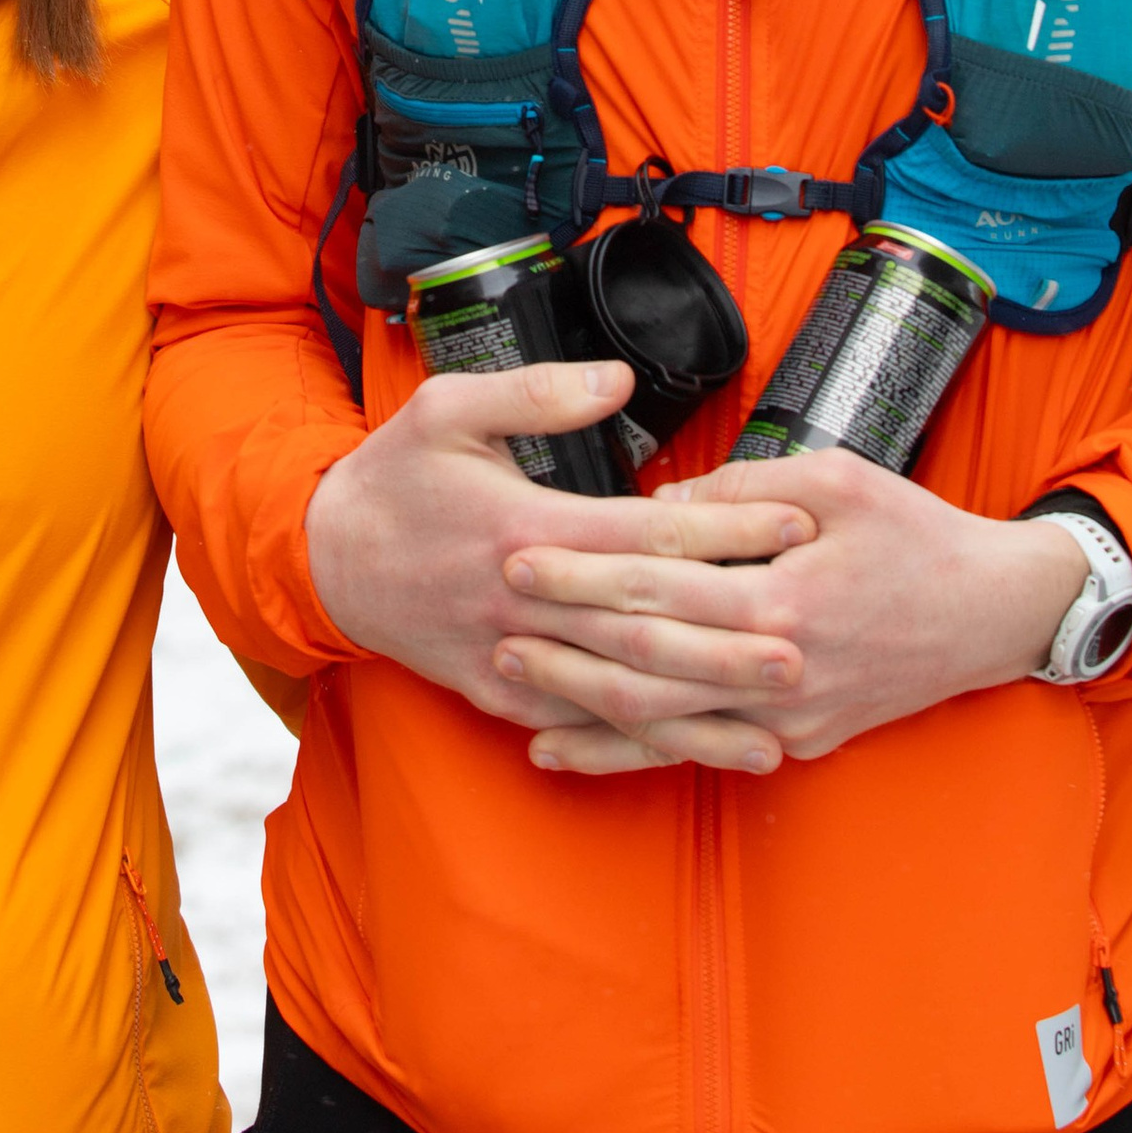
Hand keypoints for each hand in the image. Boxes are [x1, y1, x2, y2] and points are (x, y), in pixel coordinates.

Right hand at [305, 359, 811, 744]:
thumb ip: (538, 392)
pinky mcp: (499, 697)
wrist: (323, 560)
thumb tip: (619, 380)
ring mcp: (512, 659)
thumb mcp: (449, 408)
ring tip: (777, 722)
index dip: (725, 533)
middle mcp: (525, 603)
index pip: (646, 536)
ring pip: (620, 693)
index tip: (794, 526)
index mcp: (525, 529)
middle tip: (809, 643)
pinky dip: (639, 743)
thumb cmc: (394, 477)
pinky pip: (579, 726)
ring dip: (701, 711)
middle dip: (731, 638)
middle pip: (646, 626)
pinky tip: (695, 752)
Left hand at [494, 457, 1091, 775]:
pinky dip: (625, 755)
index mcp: (786, 595)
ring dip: (579, 707)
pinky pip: (696, 752)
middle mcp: (780, 669)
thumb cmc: (916, 534)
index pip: (659, 589)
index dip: (582, 576)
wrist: (993, 615)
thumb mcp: (837, 480)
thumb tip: (656, 506)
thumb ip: (741, 490)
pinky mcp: (795, 743)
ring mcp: (787, 718)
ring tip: (509, 685)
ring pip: (661, 724)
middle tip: (493, 615)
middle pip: (646, 662)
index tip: (519, 556)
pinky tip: (566, 750)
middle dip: (562, 640)